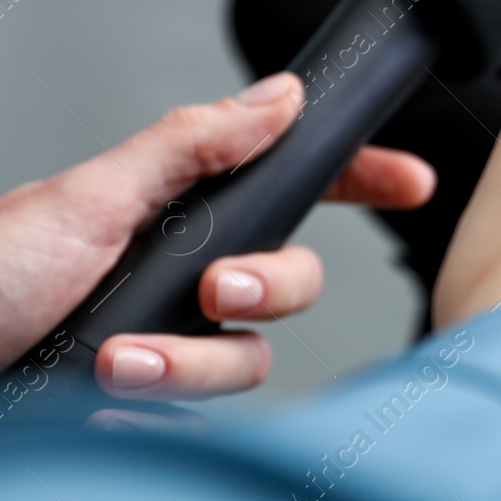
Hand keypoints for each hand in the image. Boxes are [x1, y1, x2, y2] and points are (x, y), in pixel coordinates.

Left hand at [0, 73, 433, 401]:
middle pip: (293, 278)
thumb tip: (280, 95)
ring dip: (190, 360)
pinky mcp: (150, 395)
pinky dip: (159, 399)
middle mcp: (182, 270)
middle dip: (267, 286)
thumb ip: (193, 144)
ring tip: (118, 360)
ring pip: (251, 353)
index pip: (290, 181)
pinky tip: (109, 394)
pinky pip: (204, 406)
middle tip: (212, 289)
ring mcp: (169, 336)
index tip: (410, 181)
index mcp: (176, 207)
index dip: (356, 178)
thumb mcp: (90, 197)